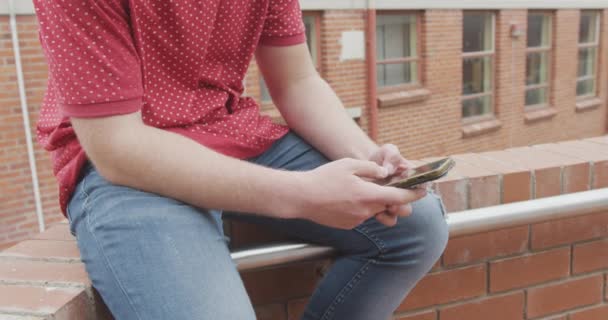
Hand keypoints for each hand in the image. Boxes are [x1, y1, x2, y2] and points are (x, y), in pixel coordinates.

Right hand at [290, 158, 426, 228]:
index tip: (424, 190)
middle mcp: (366, 211)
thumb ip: (370, 169)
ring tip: (361, 190)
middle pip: (389, 206)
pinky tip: (346, 198)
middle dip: (394, 198)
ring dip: (375, 202)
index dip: (414, 194)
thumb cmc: (324, 178)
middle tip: (389, 186)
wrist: (301, 197)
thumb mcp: (348, 165)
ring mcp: (357, 220)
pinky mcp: (348, 225)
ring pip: (375, 211)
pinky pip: (362, 216)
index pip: (399, 197)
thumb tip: (384, 174)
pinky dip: (361, 208)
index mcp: (368, 195)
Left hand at [368, 144, 428, 225]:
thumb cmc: (381, 157)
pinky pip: (390, 219)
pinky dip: (384, 217)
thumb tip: (389, 170)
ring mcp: (396, 201)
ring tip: (386, 205)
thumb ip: (391, 155)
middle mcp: (407, 191)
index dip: (421, 187)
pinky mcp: (385, 209)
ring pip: (403, 211)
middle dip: (405, 202)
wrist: (365, 166)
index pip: (424, 183)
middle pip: (413, 201)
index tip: (413, 187)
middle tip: (395, 199)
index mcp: (412, 176)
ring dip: (396, 210)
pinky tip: (376, 211)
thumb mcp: (387, 151)